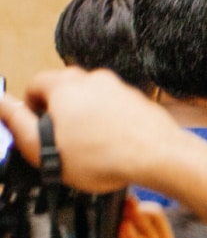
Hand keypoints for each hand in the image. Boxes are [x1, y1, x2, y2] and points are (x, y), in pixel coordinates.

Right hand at [0, 68, 186, 193]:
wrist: (159, 157)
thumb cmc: (103, 156)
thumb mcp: (45, 148)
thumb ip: (18, 123)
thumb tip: (1, 105)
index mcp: (66, 86)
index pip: (35, 83)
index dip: (30, 106)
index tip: (36, 125)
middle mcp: (94, 80)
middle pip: (65, 87)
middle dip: (58, 109)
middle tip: (61, 136)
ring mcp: (120, 88)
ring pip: (92, 97)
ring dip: (85, 115)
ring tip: (89, 144)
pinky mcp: (139, 101)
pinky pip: (115, 107)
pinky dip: (109, 120)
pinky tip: (112, 143)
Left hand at [118, 198, 177, 237]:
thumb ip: (121, 230)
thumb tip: (119, 202)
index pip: (158, 219)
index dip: (144, 206)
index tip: (126, 195)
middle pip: (158, 227)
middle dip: (141, 212)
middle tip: (125, 199)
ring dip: (137, 225)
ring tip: (124, 211)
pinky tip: (123, 229)